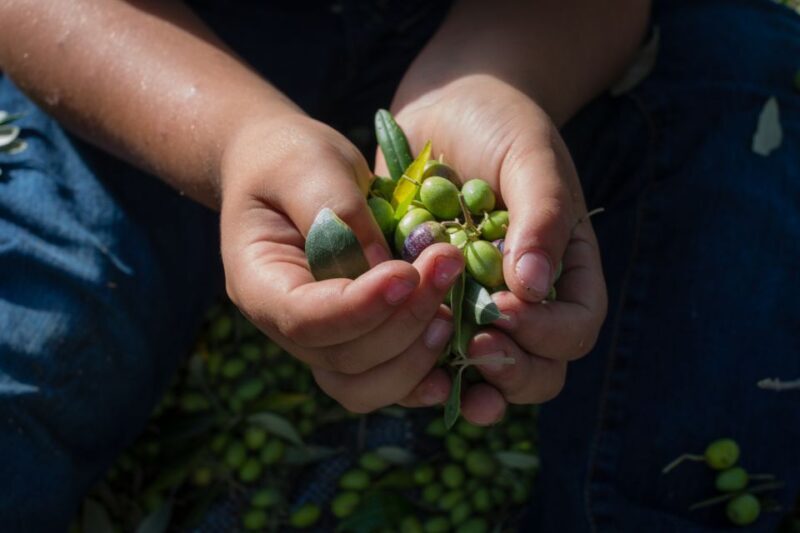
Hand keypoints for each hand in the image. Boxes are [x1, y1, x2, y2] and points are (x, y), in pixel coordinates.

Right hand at [220, 113, 464, 412]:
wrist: (284, 168)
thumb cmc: (289, 158)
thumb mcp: (308, 164)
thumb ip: (340, 211)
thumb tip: (386, 269)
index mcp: (260, 283)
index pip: (305, 319)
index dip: (360, 307)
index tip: (407, 273)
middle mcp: (286, 326)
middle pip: (342, 359)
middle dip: (403, 322)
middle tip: (448, 265)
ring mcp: (321, 340)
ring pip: (364, 386)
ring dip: (415, 358)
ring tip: (453, 312)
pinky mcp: (356, 339)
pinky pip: (385, 378)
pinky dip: (421, 377)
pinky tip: (457, 353)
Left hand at [383, 75, 607, 423]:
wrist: (446, 107)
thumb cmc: (501, 125)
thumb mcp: (530, 158)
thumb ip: (541, 216)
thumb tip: (534, 285)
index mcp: (564, 269)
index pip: (574, 328)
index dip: (546, 334)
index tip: (503, 309)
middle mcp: (524, 299)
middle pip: (539, 367)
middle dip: (512, 371)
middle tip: (476, 347)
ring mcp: (476, 305)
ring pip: (487, 374)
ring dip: (471, 385)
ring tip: (446, 378)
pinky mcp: (430, 303)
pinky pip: (433, 353)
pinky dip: (424, 368)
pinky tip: (405, 364)